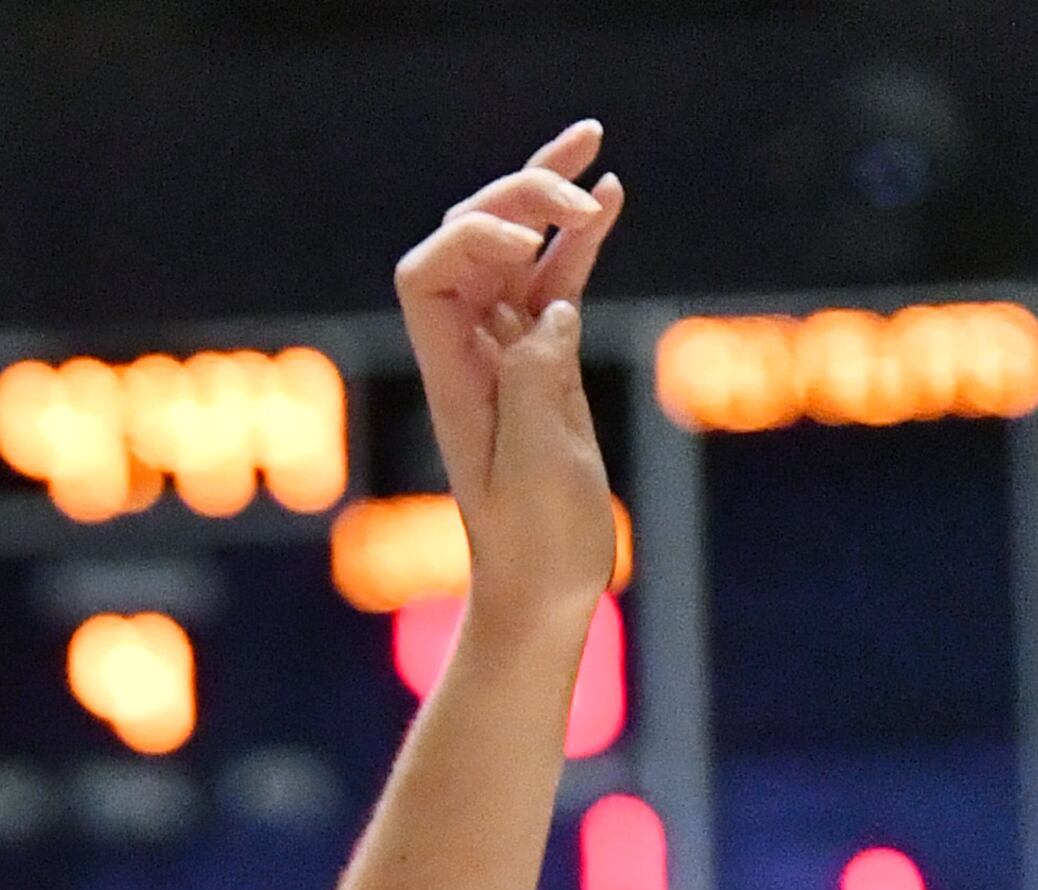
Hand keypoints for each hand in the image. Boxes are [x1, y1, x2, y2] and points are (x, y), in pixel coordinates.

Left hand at [397, 125, 623, 649]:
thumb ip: (535, 378)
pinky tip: (610, 197)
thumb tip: (551, 310)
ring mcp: (508, 353)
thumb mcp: (536, 469)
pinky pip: (555, 282)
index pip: (427, 273)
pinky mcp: (547, 363)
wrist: (545, 594)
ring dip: (548, 194)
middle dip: (518, 199)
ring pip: (517, 249)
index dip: (469, 239)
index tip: (526, 253)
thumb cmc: (534, 548)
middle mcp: (470, 353)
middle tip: (580, 196)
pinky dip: (579, 238)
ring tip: (592, 147)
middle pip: (472, 240)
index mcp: (451, 376)